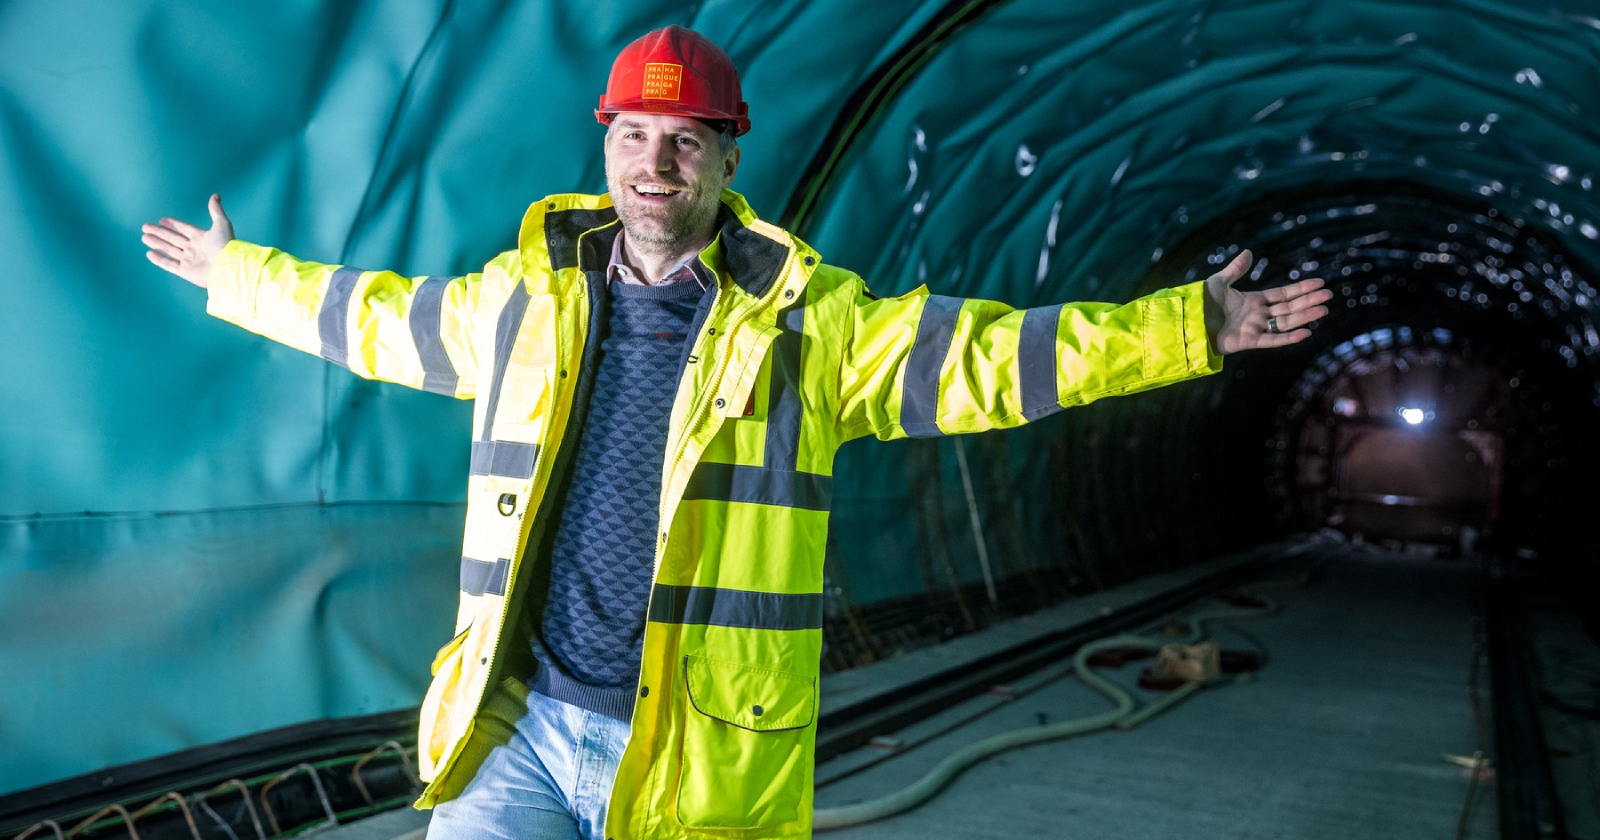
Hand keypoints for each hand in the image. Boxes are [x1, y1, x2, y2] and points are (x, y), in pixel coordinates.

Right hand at [142, 194, 233, 288]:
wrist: (227, 267)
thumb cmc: (225, 245)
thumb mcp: (221, 224)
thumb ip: (216, 210)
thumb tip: (216, 195)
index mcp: (202, 238)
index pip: (184, 229)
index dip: (174, 224)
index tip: (162, 220)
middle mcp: (195, 249)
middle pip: (173, 239)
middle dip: (159, 233)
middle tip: (145, 227)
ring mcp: (190, 261)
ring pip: (169, 250)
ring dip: (156, 243)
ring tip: (144, 237)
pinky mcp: (186, 272)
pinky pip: (169, 265)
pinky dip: (159, 259)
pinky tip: (149, 253)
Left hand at [1202, 249, 1330, 353]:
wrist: (1189, 321)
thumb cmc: (1201, 303)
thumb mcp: (1219, 282)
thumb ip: (1236, 269)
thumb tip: (1249, 252)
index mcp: (1253, 301)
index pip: (1283, 294)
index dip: (1300, 289)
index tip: (1319, 283)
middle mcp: (1257, 315)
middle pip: (1289, 307)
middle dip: (1308, 301)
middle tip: (1328, 295)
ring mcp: (1255, 328)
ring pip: (1285, 322)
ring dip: (1304, 316)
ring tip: (1323, 310)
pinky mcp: (1249, 341)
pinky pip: (1273, 340)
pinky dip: (1289, 337)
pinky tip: (1307, 332)